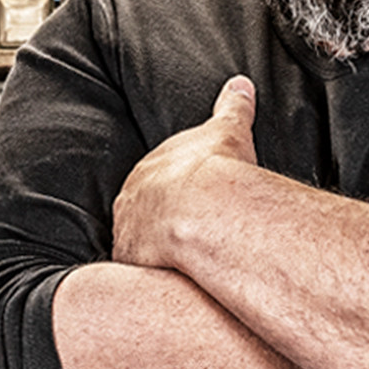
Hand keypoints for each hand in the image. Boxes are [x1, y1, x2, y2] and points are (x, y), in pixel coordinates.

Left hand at [112, 75, 259, 269]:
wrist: (204, 208)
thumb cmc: (217, 169)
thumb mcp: (228, 129)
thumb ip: (232, 106)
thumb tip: (240, 85)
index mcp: (150, 169)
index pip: (155, 180)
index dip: (169, 190)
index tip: (183, 199)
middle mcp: (131, 199)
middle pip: (138, 211)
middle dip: (154, 220)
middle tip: (178, 231)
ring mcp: (128, 231)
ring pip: (135, 242)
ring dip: (149, 250)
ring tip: (172, 262)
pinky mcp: (133, 260)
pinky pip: (138, 271)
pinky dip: (150, 275)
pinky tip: (164, 283)